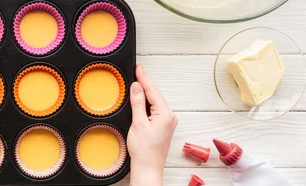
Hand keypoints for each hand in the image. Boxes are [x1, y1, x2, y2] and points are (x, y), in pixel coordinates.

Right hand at [127, 64, 177, 185]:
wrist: (148, 167)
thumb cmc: (144, 150)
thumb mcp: (138, 123)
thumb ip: (137, 103)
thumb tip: (137, 87)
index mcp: (165, 114)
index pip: (152, 91)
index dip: (144, 78)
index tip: (138, 68)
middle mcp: (169, 117)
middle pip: (155, 95)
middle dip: (144, 85)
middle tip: (136, 73)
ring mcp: (167, 122)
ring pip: (155, 102)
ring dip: (145, 94)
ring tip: (136, 84)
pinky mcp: (163, 127)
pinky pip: (155, 110)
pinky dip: (146, 104)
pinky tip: (140, 101)